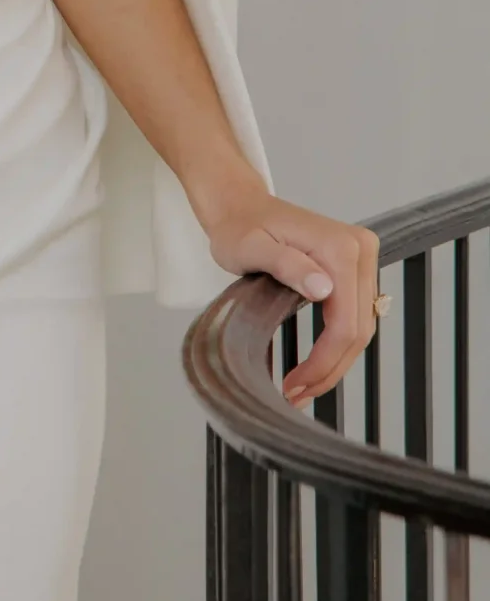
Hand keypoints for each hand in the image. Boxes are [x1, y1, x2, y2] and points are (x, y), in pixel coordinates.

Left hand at [203, 185, 380, 405]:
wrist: (239, 206)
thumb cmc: (238, 227)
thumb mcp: (250, 247)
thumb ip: (287, 265)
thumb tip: (324, 290)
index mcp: (340, 247)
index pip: (346, 322)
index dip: (324, 361)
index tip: (295, 385)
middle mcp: (360, 250)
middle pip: (359, 329)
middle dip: (330, 369)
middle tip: (296, 395)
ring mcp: (361, 258)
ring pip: (360, 327)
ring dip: (336, 362)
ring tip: (303, 388)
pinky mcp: (354, 267)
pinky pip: (354, 315)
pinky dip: (337, 344)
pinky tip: (317, 364)